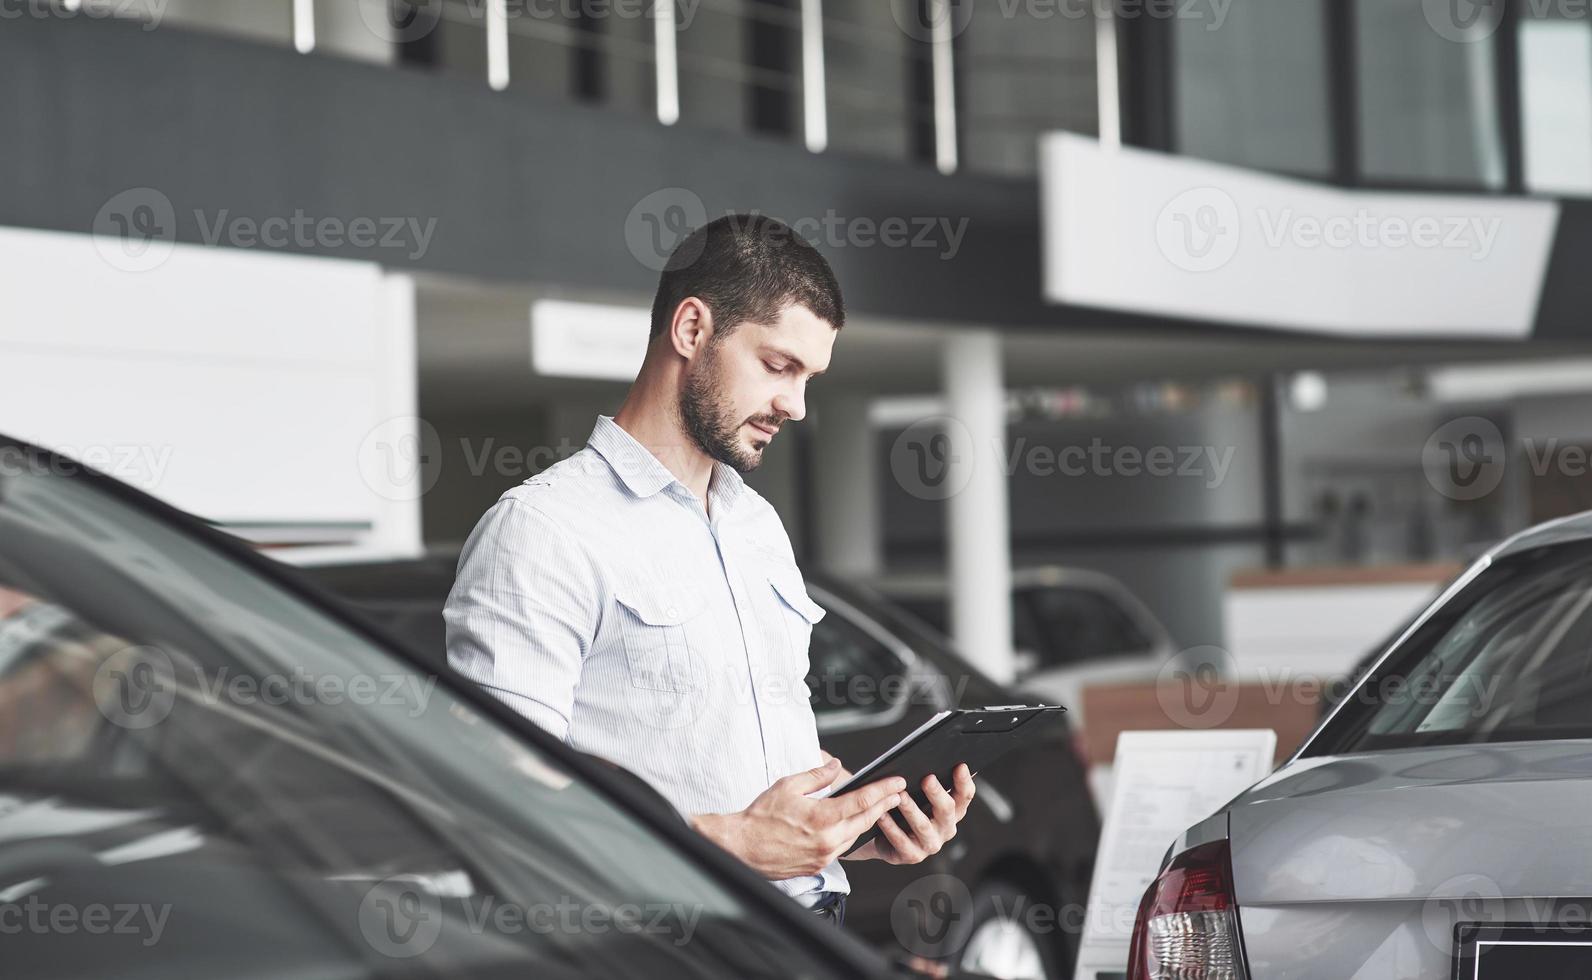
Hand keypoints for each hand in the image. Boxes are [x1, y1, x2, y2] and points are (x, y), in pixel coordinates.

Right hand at [690, 758, 905, 879]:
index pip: (861, 802)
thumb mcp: (787, 786)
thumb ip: (816, 776)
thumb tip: (835, 765)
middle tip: (897, 793)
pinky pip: (842, 848)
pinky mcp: (818, 866)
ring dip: (868, 821)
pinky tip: (853, 825)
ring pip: (856, 836)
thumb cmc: (760, 817)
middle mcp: (827, 841)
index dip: (883, 790)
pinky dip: (851, 834)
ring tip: (879, 807)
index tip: (897, 782)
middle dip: (883, 805)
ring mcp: (824, 856)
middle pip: (865, 820)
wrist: (741, 848)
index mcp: (821, 818)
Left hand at [843, 763, 974, 865]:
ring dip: (911, 809)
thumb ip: (930, 780)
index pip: (964, 796)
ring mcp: (930, 843)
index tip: (960, 765)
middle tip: (927, 778)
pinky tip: (882, 814)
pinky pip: (901, 841)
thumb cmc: (905, 809)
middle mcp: (945, 828)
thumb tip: (930, 756)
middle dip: (937, 793)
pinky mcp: (912, 855)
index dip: (964, 781)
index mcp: (953, 811)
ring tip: (900, 796)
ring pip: (923, 826)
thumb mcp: (919, 793)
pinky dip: (891, 827)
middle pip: (946, 809)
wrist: (884, 836)